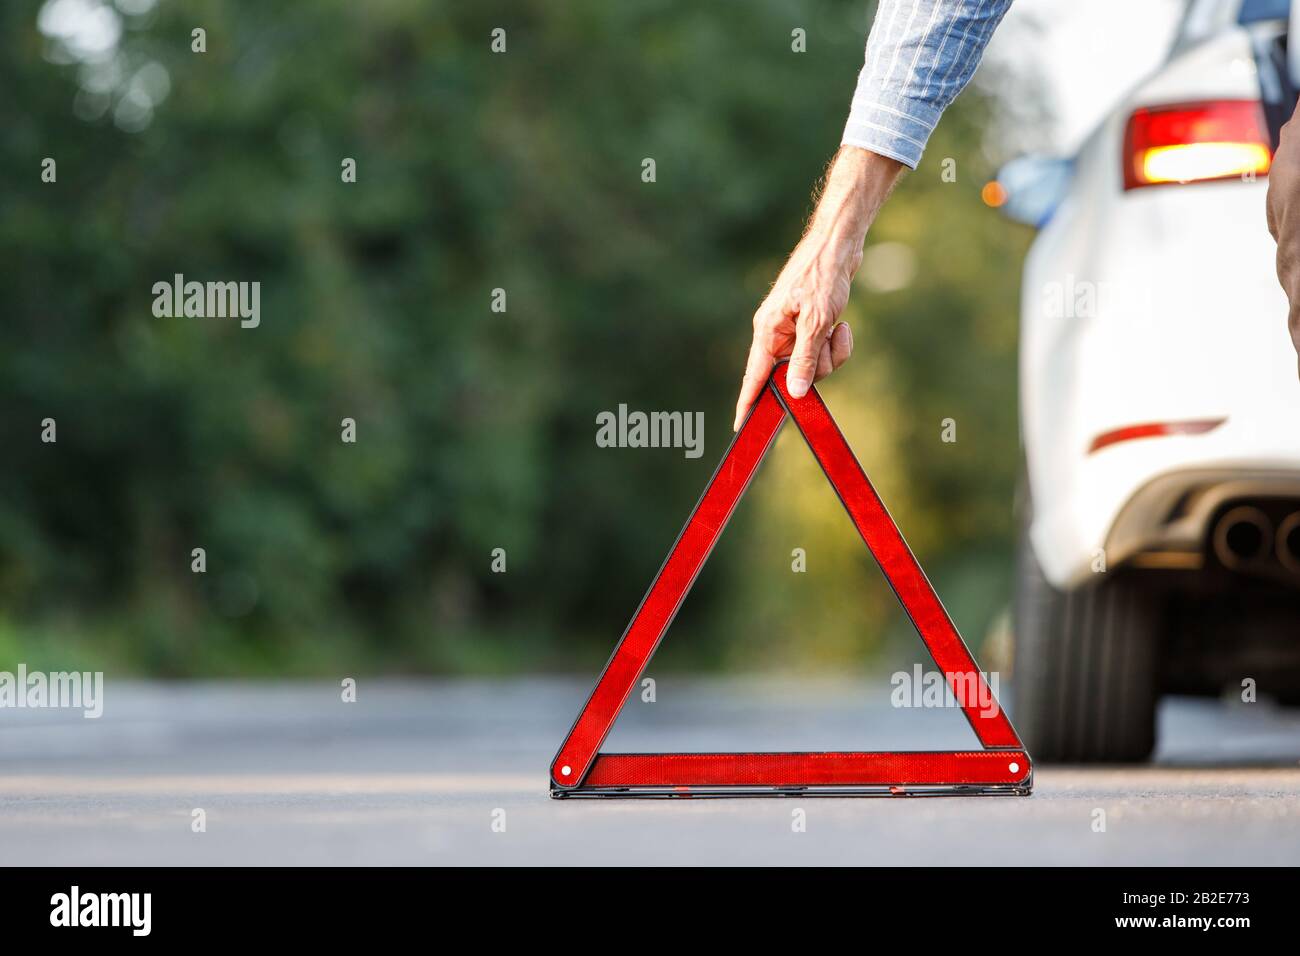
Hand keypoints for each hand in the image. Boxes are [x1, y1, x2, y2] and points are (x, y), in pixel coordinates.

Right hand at [733, 147, 902, 429]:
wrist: (839, 245)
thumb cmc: (822, 275)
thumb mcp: (817, 321)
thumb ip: (805, 359)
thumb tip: (796, 392)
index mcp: (767, 332)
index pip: (754, 376)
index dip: (748, 402)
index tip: (741, 427)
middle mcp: (777, 334)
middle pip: (792, 376)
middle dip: (816, 366)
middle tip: (828, 340)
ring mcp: (794, 332)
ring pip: (813, 366)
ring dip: (831, 352)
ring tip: (839, 327)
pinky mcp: (810, 327)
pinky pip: (824, 351)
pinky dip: (837, 342)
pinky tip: (843, 324)